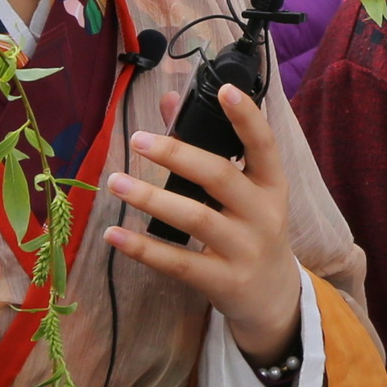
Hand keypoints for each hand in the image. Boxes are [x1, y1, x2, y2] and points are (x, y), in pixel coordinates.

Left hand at [101, 83, 302, 363]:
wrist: (273, 298)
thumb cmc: (251, 231)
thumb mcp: (245, 192)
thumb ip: (209, 147)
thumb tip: (169, 100)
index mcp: (271, 185)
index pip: (264, 145)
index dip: (246, 117)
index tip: (223, 89)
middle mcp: (263, 215)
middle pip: (220, 177)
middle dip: (178, 155)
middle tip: (138, 139)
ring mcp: (245, 250)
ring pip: (195, 218)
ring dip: (152, 198)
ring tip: (116, 182)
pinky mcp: (224, 281)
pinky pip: (179, 263)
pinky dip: (143, 248)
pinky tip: (113, 234)